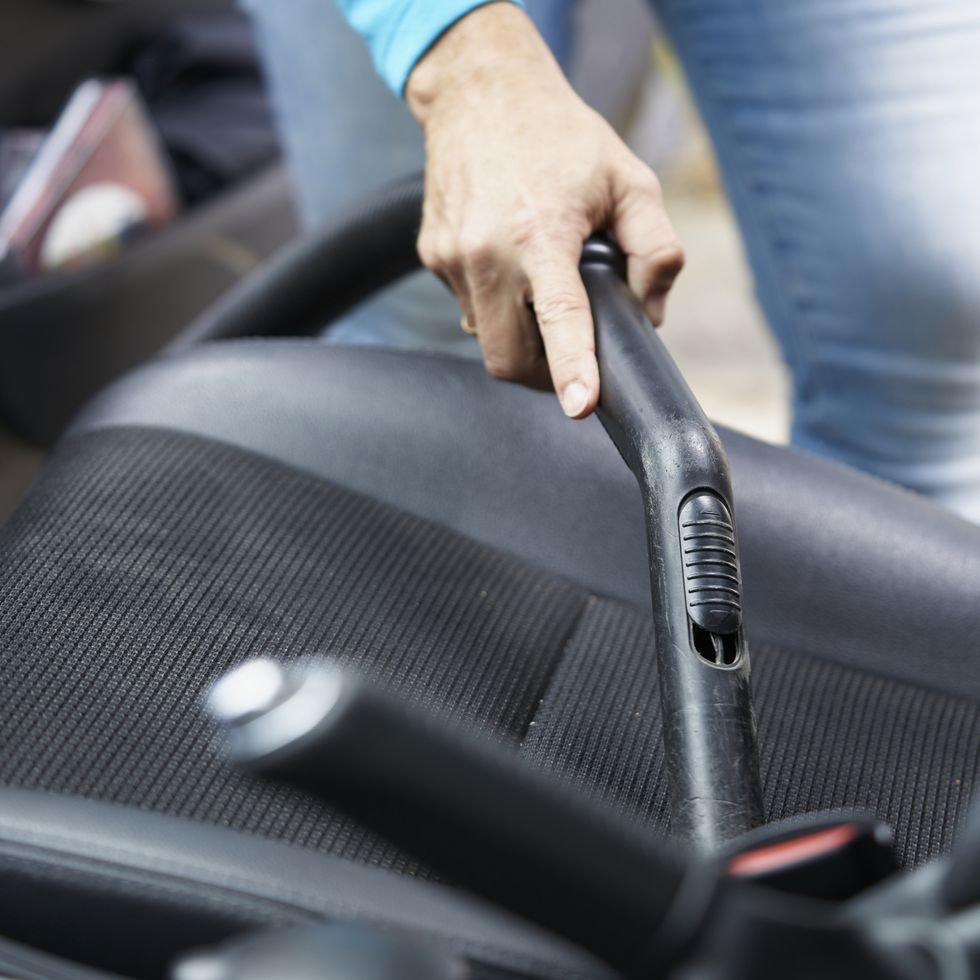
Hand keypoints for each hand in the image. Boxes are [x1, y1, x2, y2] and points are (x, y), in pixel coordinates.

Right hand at [407, 3, 683, 417]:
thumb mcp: (629, 179)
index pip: (558, 317)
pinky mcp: (432, 255)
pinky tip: (508, 261)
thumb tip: (651, 311)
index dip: (570, 369)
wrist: (480, 91)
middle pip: (509, 358)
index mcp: (540, 233)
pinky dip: (494, 303)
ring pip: (485, 338)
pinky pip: (467, 307)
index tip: (578, 406)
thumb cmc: (560, 135)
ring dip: (517, 334)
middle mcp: (486, 252)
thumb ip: (655, 248)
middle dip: (542, 373)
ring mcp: (452, 258)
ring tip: (537, 286)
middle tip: (568, 355)